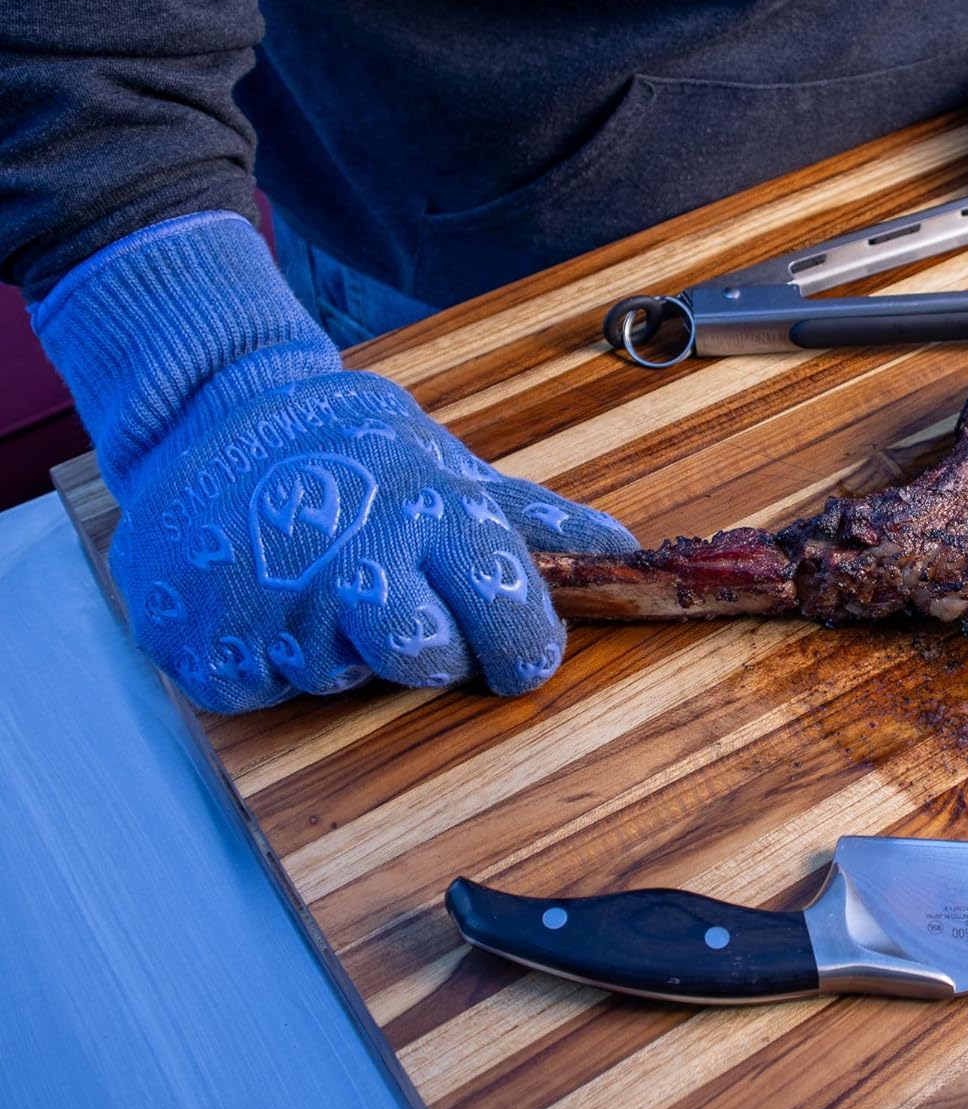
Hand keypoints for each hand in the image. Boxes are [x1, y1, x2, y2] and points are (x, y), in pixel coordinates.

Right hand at [112, 372, 634, 710]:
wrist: (210, 422)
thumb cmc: (351, 453)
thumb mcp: (445, 465)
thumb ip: (531, 518)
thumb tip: (620, 549)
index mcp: (430, 509)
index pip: (508, 608)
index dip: (526, 646)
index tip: (524, 656)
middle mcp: (357, 555)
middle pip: (429, 660)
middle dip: (433, 651)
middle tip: (405, 606)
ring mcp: (275, 600)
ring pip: (343, 678)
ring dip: (342, 647)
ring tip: (319, 579)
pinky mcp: (207, 643)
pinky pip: (265, 686)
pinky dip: (269, 656)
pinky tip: (263, 596)